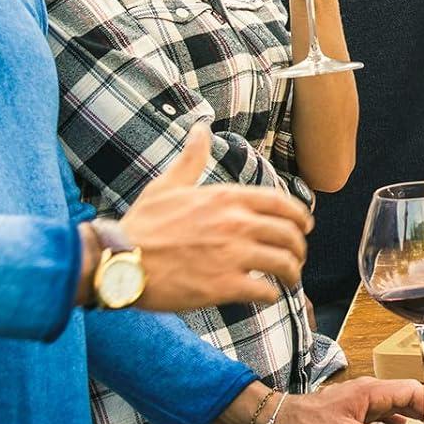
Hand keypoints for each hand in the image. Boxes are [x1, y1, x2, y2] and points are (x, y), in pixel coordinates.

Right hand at [119, 124, 312, 310]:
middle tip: (298, 257)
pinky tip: (268, 297)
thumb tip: (200, 126)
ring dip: (292, 273)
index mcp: (227, 198)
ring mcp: (232, 255)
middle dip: (299, 247)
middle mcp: (236, 223)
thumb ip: (193, 157)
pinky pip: (264, 291)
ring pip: (283, 263)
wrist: (118, 261)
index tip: (305, 227)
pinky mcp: (223, 286)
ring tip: (289, 280)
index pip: (281, 203)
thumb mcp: (169, 183)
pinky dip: (272, 295)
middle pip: (289, 234)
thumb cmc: (142, 224)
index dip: (299, 217)